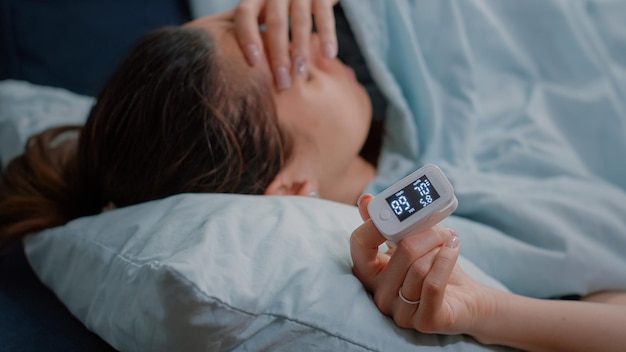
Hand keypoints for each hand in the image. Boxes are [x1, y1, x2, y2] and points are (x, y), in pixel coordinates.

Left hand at [233, 0, 338, 89]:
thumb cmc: (279, 7)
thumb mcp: (262, 12)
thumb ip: (253, 32)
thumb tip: (243, 70)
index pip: (245, 14)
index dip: (248, 37)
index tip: (254, 63)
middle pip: (275, 23)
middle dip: (278, 55)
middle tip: (282, 83)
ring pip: (299, 20)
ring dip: (300, 49)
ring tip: (300, 73)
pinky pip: (324, 13)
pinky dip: (327, 35)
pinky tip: (328, 56)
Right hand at [350, 194, 492, 334]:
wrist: (467, 300)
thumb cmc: (434, 268)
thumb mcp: (409, 243)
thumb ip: (387, 225)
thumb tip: (366, 200)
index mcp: (370, 273)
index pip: (359, 243)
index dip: (376, 224)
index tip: (399, 212)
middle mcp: (379, 295)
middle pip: (400, 251)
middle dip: (426, 232)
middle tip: (442, 228)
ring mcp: (400, 312)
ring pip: (418, 266)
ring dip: (440, 247)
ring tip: (449, 241)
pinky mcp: (424, 321)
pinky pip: (432, 284)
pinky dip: (447, 259)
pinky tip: (454, 248)